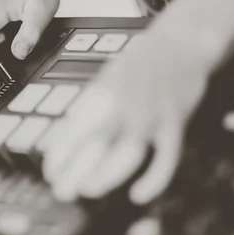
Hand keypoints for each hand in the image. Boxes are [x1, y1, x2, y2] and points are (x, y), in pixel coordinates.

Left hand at [42, 29, 213, 204]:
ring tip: (89, 190)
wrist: (182, 41)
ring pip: (127, 153)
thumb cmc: (141, 63)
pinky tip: (138, 193)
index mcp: (102, 94)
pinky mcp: (175, 122)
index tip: (51, 173)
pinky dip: (153, 179)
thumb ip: (91, 110)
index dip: (59, 156)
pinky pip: (166, 157)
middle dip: (75, 172)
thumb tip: (67, 141)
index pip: (73, 130)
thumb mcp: (106, 80)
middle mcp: (124, 104)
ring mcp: (151, 114)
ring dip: (107, 175)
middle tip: (62, 191)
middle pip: (96, 144)